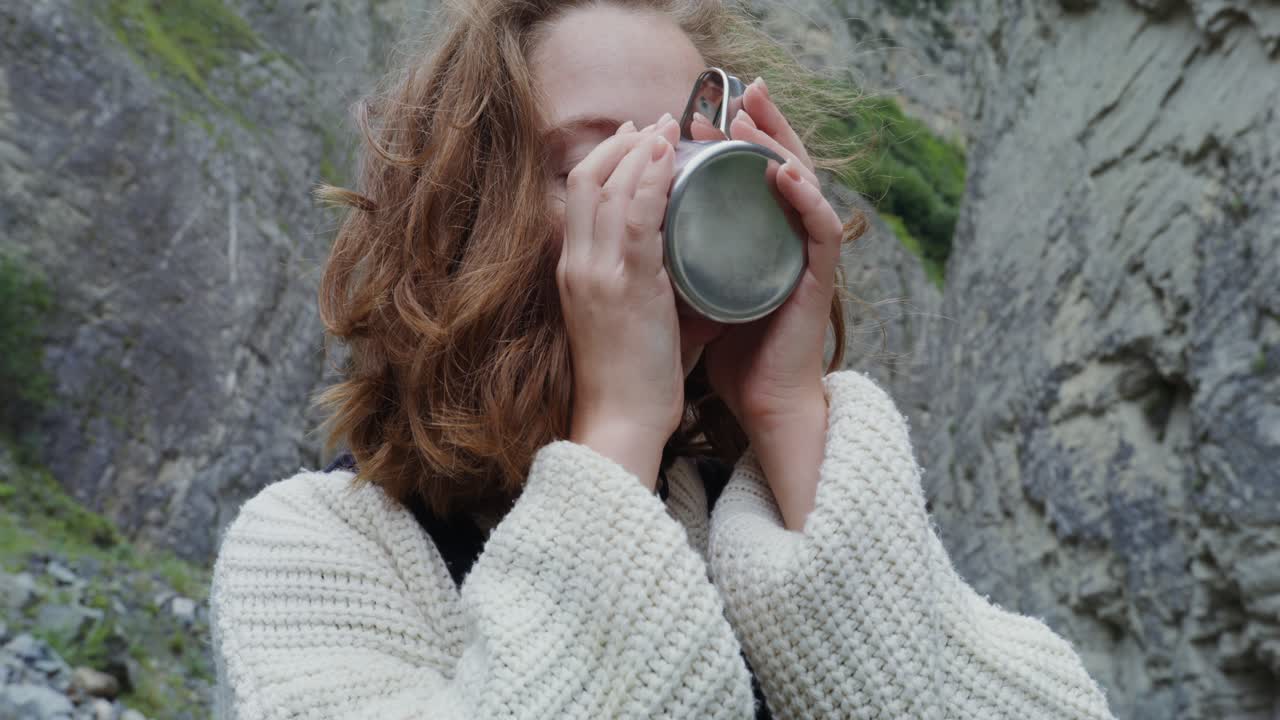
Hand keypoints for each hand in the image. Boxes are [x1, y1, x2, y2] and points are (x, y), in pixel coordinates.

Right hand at [559, 115, 683, 489]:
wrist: (620, 422)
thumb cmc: (631, 381)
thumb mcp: (628, 320)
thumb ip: (648, 284)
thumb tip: (688, 260)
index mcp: (574, 272)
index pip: (580, 196)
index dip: (606, 159)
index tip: (636, 138)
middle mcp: (577, 265)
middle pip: (588, 180)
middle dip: (622, 143)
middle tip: (656, 122)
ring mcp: (597, 274)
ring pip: (609, 188)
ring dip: (641, 151)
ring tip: (670, 128)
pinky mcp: (626, 286)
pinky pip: (638, 217)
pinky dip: (654, 180)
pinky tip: (673, 158)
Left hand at [690, 78, 839, 433]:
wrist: (760, 401)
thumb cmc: (730, 349)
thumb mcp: (692, 289)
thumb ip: (676, 255)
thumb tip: (632, 223)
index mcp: (757, 237)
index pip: (750, 172)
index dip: (730, 138)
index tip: (697, 114)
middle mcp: (784, 238)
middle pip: (781, 163)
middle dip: (762, 124)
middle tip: (742, 91)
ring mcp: (804, 256)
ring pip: (805, 184)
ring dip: (779, 146)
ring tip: (752, 119)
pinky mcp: (818, 280)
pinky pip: (821, 228)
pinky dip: (805, 197)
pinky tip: (784, 174)